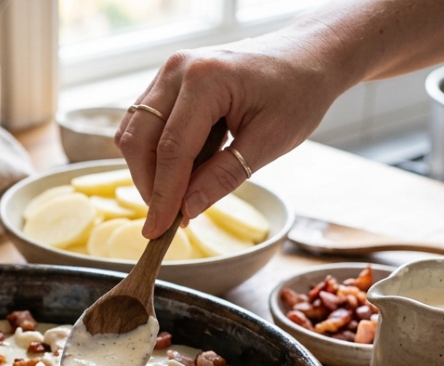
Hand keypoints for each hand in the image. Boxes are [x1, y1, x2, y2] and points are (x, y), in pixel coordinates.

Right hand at [114, 34, 350, 238]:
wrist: (307, 55)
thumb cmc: (298, 92)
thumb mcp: (271, 141)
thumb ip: (225, 176)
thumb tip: (186, 210)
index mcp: (206, 79)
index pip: (171, 149)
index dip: (162, 195)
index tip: (157, 232)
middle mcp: (178, 70)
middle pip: (140, 139)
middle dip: (149, 185)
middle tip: (169, 220)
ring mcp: (169, 73)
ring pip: (136, 132)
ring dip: (149, 170)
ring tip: (181, 194)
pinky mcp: (169, 82)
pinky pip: (146, 123)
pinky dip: (157, 153)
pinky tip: (185, 169)